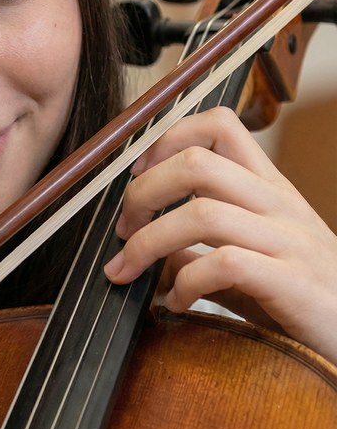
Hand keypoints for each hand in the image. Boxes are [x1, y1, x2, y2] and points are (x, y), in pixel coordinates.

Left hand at [103, 107, 336, 364]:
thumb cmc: (303, 297)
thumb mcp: (250, 258)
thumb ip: (197, 247)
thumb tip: (141, 243)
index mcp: (268, 187)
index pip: (219, 125)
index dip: (167, 139)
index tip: (139, 174)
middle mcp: (279, 204)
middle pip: (196, 164)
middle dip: (143, 192)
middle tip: (124, 228)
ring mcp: (289, 241)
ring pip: (201, 214)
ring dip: (148, 242)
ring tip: (130, 268)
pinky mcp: (293, 284)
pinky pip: (224, 264)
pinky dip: (185, 283)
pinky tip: (175, 303)